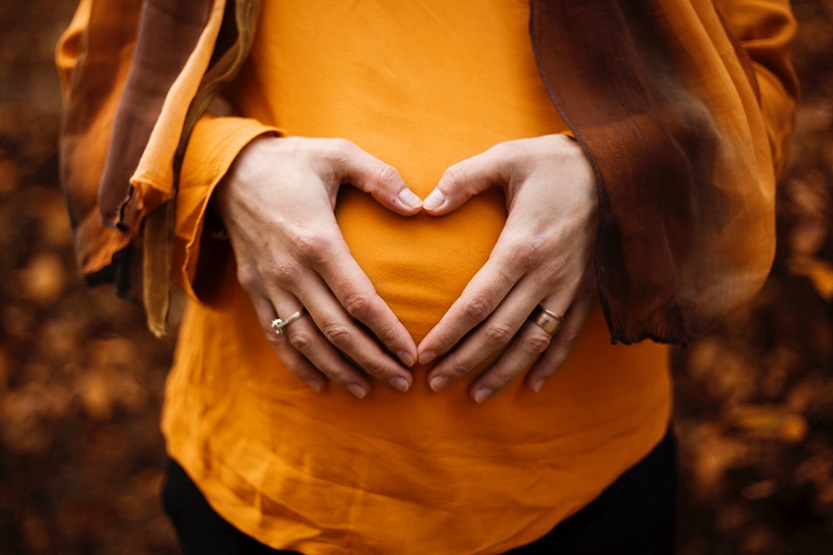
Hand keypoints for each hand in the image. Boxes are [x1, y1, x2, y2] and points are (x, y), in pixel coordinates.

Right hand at [214, 136, 421, 397]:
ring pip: (306, 342)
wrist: (228, 170)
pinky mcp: (254, 290)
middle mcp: (292, 271)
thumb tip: (419, 207)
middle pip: (336, 331)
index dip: (387, 332)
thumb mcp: (338, 153)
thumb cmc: (292, 162)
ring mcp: (270, 284)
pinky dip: (297, 364)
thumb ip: (381, 177)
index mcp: (317, 241)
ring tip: (368, 390)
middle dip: (372, 362)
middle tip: (403, 383)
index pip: (359, 301)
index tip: (412, 354)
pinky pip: (275, 336)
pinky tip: (320, 384)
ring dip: (338, 370)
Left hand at [417, 134, 596, 402]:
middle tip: (435, 384)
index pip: (477, 303)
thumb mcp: (507, 157)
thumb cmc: (557, 162)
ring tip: (476, 396)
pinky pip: (568, 336)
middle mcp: (547, 276)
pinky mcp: (589, 291)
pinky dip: (550, 363)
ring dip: (503, 372)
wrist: (623, 167)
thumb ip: (463, 179)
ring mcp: (571, 288)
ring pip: (533, 342)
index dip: (448, 334)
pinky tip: (532, 385)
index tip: (424, 356)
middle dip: (465, 361)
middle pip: (499, 332)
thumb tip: (426, 204)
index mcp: (521, 247)